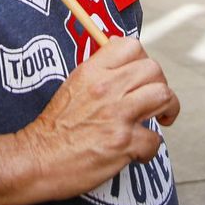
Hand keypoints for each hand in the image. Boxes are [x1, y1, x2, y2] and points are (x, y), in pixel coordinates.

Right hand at [18, 35, 179, 202]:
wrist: (37, 159)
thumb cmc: (55, 127)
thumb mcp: (72, 86)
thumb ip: (98, 73)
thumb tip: (123, 66)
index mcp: (92, 71)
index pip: (131, 46)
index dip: (143, 59)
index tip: (141, 76)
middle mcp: (106, 88)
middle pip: (154, 69)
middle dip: (161, 85)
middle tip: (156, 100)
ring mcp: (116, 115)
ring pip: (163, 96)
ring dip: (168, 109)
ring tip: (161, 118)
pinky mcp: (122, 143)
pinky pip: (154, 139)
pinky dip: (149, 148)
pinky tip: (137, 151)